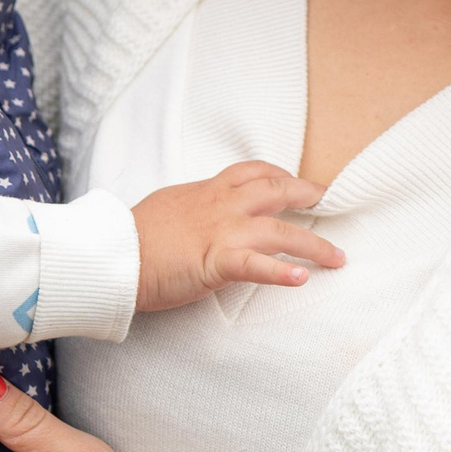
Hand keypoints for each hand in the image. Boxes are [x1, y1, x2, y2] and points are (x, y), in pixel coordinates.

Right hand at [132, 159, 344, 312]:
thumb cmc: (133, 234)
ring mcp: (222, 232)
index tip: (295, 180)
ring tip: (337, 258)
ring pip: (280, 232)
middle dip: (308, 195)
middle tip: (330, 202)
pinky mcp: (215, 262)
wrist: (113, 253)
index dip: (278, 174)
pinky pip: (255, 266)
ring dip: (314, 245)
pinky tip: (301, 279)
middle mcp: (221, 206)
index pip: (251, 172)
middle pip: (276, 192)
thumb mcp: (168, 206)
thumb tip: (198, 213)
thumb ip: (191, 207)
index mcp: (207, 191)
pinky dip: (281, 273)